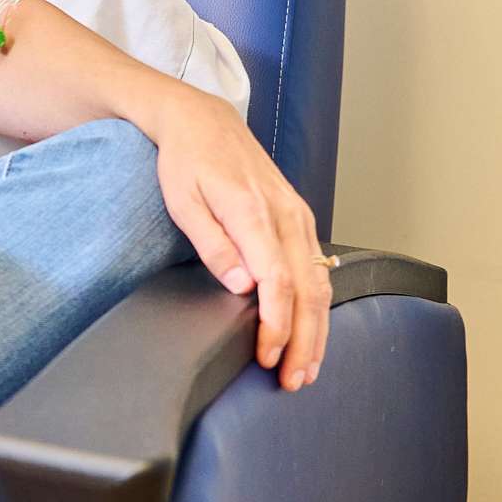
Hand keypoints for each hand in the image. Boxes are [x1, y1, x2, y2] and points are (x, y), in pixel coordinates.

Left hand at [141, 86, 332, 390]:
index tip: (267, 358)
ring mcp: (298, 217)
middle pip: (307, 291)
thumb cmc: (185, 161)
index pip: (277, 283)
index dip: (276, 326)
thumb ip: (213, 244)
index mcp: (254, 214)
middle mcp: (286, 216)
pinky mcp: (300, 218)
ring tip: (306, 369)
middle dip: (303, 341)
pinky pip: (318, 269)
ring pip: (319, 283)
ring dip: (317, 330)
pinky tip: (312, 331)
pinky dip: (318, 306)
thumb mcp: (182, 200)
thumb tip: (242, 286)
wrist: (202, 120)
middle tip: (291, 380)